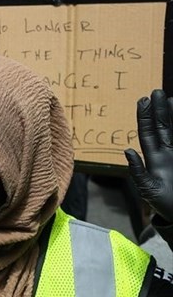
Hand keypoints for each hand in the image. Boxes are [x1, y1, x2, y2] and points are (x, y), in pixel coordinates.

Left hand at [125, 89, 172, 222]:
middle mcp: (168, 153)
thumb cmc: (165, 205)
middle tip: (156, 90)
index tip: (143, 99)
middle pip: (164, 126)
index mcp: (155, 159)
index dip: (146, 116)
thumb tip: (127, 150)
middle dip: (160, 109)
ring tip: (171, 99)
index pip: (149, 133)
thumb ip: (138, 172)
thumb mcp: (148, 190)